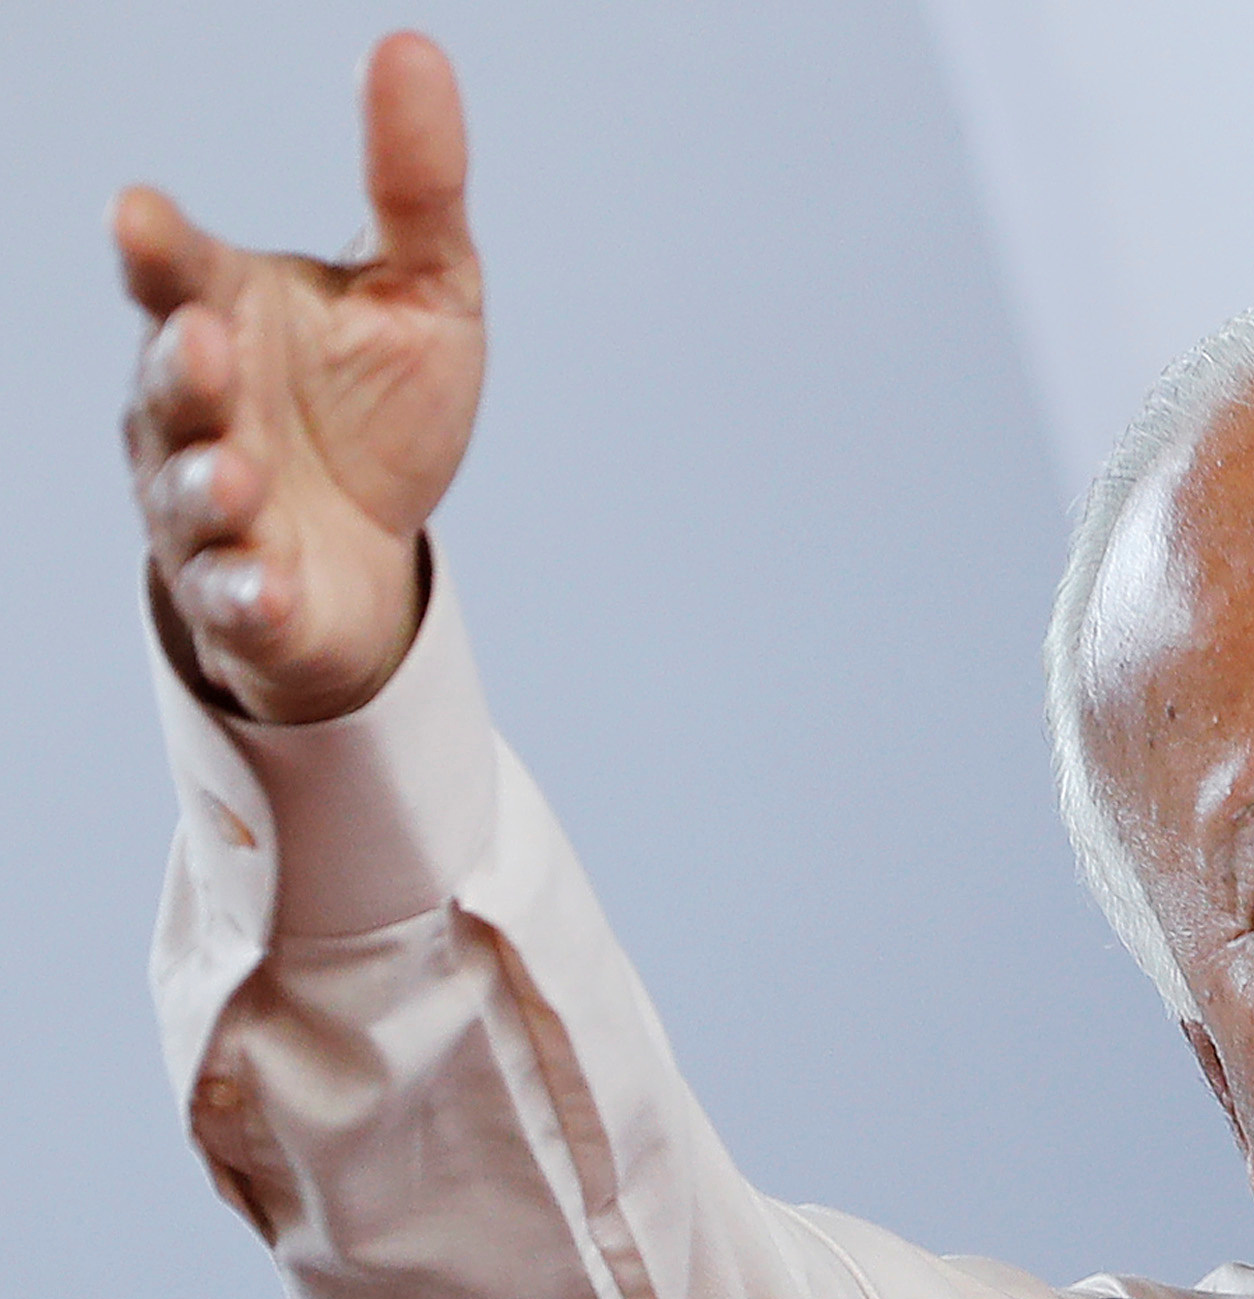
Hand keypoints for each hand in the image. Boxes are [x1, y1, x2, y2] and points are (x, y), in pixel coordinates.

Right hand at [114, 32, 484, 723]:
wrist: (371, 551)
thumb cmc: (375, 408)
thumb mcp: (422, 292)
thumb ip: (413, 185)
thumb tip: (412, 46)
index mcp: (228, 318)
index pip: (178, 274)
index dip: (158, 249)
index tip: (140, 215)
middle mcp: (199, 411)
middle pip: (172, 383)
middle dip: (183, 368)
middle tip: (204, 342)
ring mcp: (212, 507)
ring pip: (191, 495)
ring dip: (211, 485)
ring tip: (239, 476)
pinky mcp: (245, 594)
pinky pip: (232, 596)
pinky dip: (245, 593)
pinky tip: (266, 589)